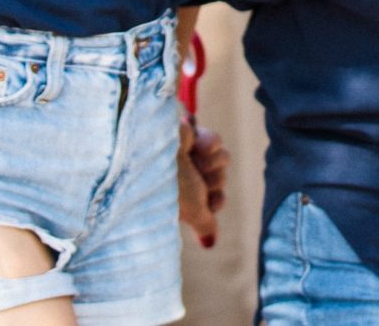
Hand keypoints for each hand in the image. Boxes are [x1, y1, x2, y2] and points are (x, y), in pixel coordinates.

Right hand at [177, 118, 227, 246]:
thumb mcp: (193, 209)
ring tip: (192, 160)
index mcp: (179, 199)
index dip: (216, 201)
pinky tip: (193, 145)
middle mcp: (182, 179)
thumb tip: (210, 243)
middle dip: (212, 180)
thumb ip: (204, 223)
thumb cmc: (172, 184)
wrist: (156, 149)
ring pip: (222, 160)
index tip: (209, 202)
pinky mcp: (189, 135)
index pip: (213, 201)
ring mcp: (186, 157)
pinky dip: (208, 144)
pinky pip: (215, 143)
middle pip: (220, 179)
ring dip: (212, 162)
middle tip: (194, 177)